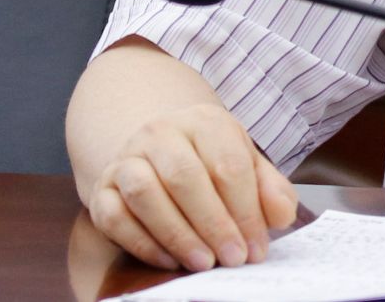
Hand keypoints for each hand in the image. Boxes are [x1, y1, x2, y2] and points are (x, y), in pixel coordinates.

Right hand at [85, 102, 297, 271]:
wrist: (159, 152)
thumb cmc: (209, 162)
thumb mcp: (246, 165)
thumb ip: (270, 190)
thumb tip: (282, 215)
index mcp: (204, 122)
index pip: (228, 164)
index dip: (246, 210)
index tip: (256, 247)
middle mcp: (161, 132)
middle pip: (185, 177)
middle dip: (213, 223)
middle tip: (232, 259)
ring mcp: (127, 158)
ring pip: (145, 193)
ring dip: (177, 234)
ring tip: (203, 262)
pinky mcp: (102, 187)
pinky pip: (113, 216)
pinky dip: (142, 242)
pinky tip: (170, 261)